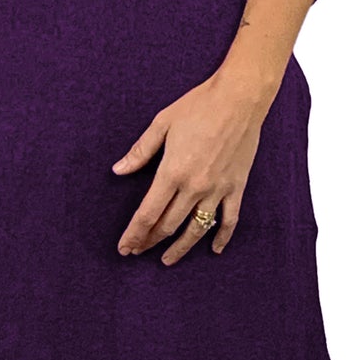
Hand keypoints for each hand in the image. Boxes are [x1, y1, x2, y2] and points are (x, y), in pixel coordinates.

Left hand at [111, 71, 272, 261]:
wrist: (240, 99)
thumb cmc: (199, 106)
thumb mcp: (162, 124)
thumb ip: (139, 152)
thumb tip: (118, 170)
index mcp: (172, 172)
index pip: (147, 214)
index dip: (134, 234)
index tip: (125, 247)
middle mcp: (194, 187)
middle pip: (168, 225)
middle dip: (150, 242)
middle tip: (138, 251)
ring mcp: (218, 190)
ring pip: (196, 230)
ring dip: (180, 248)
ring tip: (167, 260)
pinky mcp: (237, 187)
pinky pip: (229, 220)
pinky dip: (222, 238)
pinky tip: (215, 250)